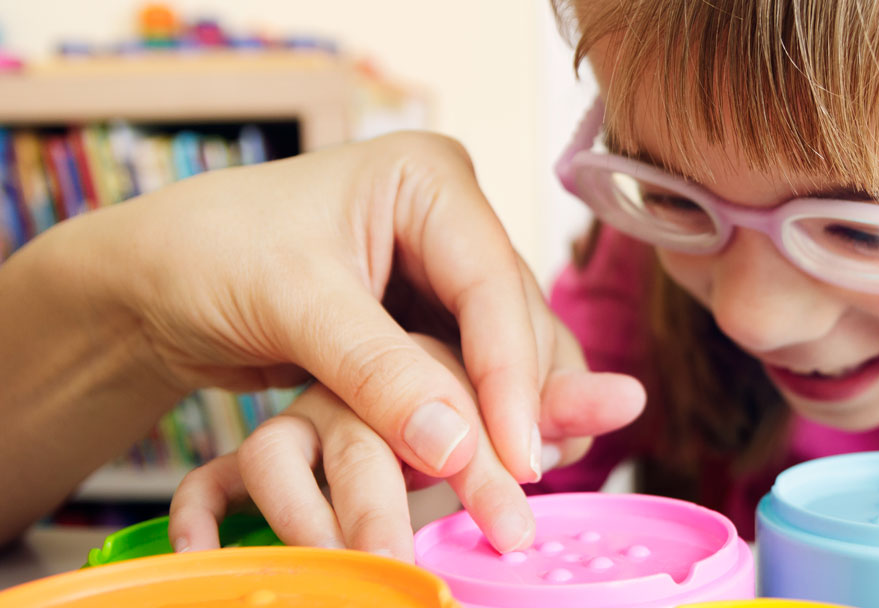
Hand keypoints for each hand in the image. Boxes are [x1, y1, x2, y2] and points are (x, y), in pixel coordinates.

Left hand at [69, 132, 643, 549]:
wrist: (153, 284)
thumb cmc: (207, 257)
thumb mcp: (293, 304)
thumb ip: (378, 372)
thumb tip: (456, 448)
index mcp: (429, 179)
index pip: (492, 282)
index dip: (510, 373)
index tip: (517, 455)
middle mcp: (453, 222)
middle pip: (514, 320)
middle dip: (517, 405)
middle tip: (519, 489)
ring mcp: (447, 274)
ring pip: (509, 354)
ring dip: (511, 420)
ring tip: (516, 490)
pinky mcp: (432, 323)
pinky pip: (477, 377)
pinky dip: (483, 424)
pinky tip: (494, 471)